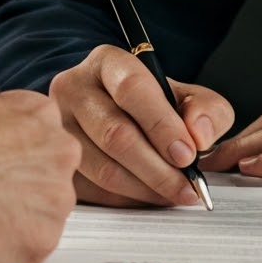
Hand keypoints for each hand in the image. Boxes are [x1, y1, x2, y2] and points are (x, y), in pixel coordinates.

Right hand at [0, 91, 78, 262]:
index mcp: (41, 113)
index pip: (45, 138)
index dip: (18, 155)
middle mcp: (60, 152)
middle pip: (51, 176)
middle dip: (24, 187)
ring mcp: (56, 198)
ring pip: (45, 214)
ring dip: (20, 218)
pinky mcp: (43, 239)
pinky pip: (33, 246)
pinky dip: (11, 247)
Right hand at [49, 44, 234, 206]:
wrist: (114, 114)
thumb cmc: (153, 106)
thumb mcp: (188, 98)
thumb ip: (207, 109)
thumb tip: (198, 135)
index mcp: (107, 63)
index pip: (132, 89)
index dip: (162, 125)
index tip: (187, 155)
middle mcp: (73, 88)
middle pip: (115, 134)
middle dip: (158, 167)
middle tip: (187, 187)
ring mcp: (57, 126)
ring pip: (102, 167)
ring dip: (145, 188)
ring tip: (174, 195)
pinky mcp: (55, 160)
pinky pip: (92, 189)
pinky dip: (127, 199)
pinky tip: (149, 197)